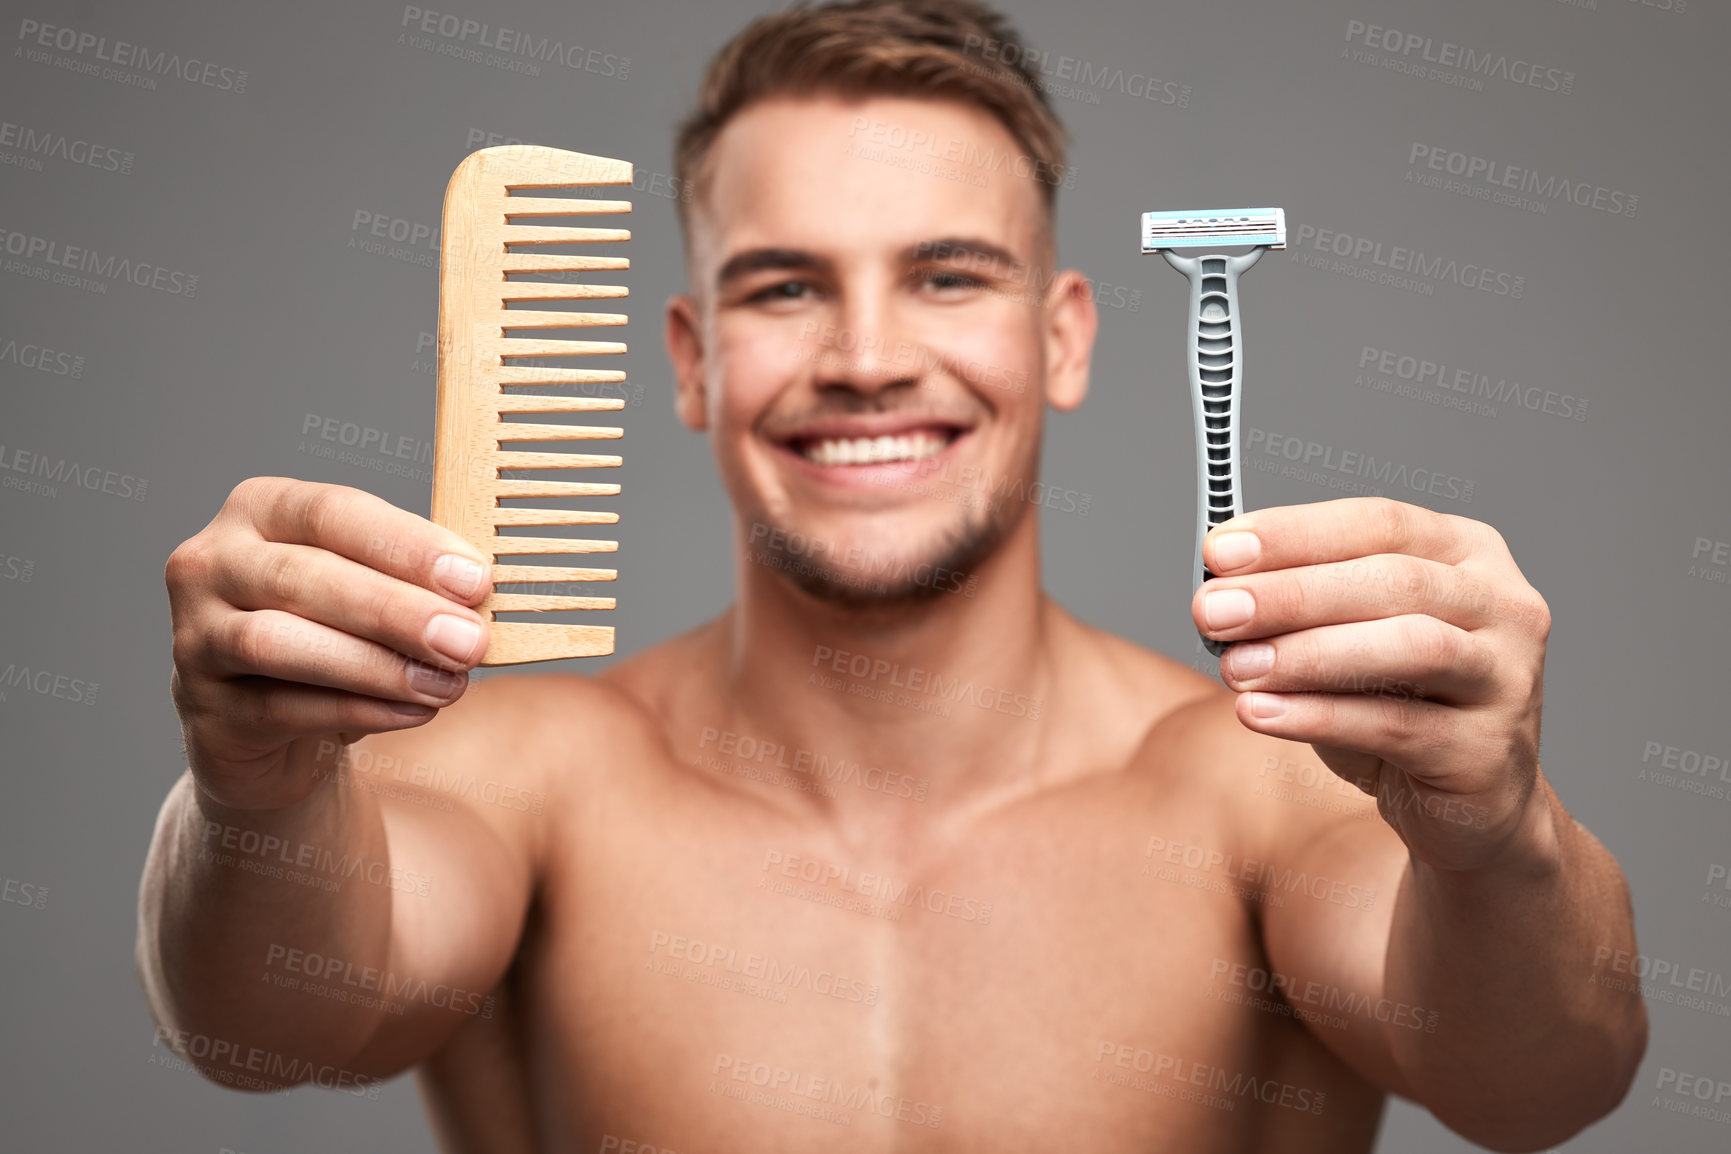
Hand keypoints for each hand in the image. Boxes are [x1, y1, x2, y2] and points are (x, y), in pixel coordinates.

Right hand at [166, 477, 492, 810]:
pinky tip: (413, 711)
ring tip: (447, 684)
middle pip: (305, 576)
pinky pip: (280, 708)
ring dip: (376, 665)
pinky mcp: (203, 709)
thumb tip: (479, 597)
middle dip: (398, 611)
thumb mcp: (369, 592)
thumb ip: (413, 583)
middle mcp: (212, 563)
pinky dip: (357, 710)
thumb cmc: (331, 635)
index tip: (476, 580)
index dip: (408, 546)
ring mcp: (193, 637)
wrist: (268, 726)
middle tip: (469, 641)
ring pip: (278, 643)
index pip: (333, 512)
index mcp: (260, 510)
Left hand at [1191, 497, 1552, 870]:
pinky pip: (1398, 726)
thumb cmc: (1402, 703)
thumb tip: (1219, 593)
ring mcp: (1507, 676)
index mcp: (1466, 553)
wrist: (1471, 805)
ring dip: (1309, 654)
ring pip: (1411, 647)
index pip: (1378, 523)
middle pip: (1394, 581)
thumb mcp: (1350, 639)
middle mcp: (1503, 604)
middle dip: (1291, 593)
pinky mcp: (1488, 750)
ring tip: (1235, 667)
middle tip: (1212, 610)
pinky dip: (1320, 716)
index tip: (1219, 550)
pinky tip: (1261, 713)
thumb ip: (1301, 610)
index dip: (1295, 533)